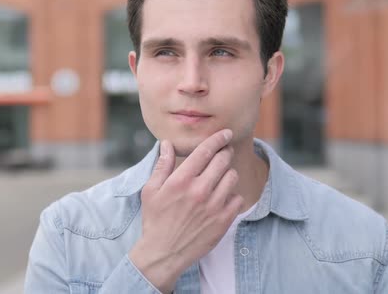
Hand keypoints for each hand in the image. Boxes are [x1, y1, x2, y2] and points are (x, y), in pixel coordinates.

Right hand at [129, 129, 243, 292]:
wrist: (163, 253)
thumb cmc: (155, 220)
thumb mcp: (151, 191)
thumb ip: (162, 165)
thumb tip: (167, 144)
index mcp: (181, 180)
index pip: (205, 150)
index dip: (218, 138)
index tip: (225, 133)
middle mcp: (200, 190)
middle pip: (223, 160)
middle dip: (225, 152)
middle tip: (224, 153)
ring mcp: (213, 206)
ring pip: (232, 177)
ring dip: (228, 173)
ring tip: (221, 177)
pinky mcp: (223, 220)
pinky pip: (237, 198)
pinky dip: (232, 195)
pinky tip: (222, 197)